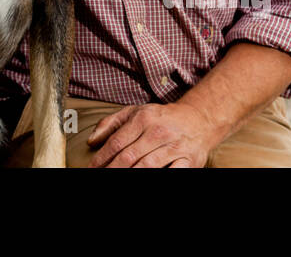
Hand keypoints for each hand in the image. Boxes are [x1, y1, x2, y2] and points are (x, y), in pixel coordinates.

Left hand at [86, 102, 219, 167]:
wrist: (198, 119)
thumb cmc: (161, 118)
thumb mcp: (135, 112)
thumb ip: (110, 123)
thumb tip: (92, 141)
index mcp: (143, 119)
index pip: (117, 142)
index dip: (102, 157)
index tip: (92, 167)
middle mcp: (158, 132)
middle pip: (129, 156)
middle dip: (113, 169)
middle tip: (102, 176)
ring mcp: (174, 147)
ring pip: (147, 166)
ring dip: (131, 175)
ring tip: (118, 178)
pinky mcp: (189, 160)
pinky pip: (172, 173)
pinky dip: (159, 176)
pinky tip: (145, 180)